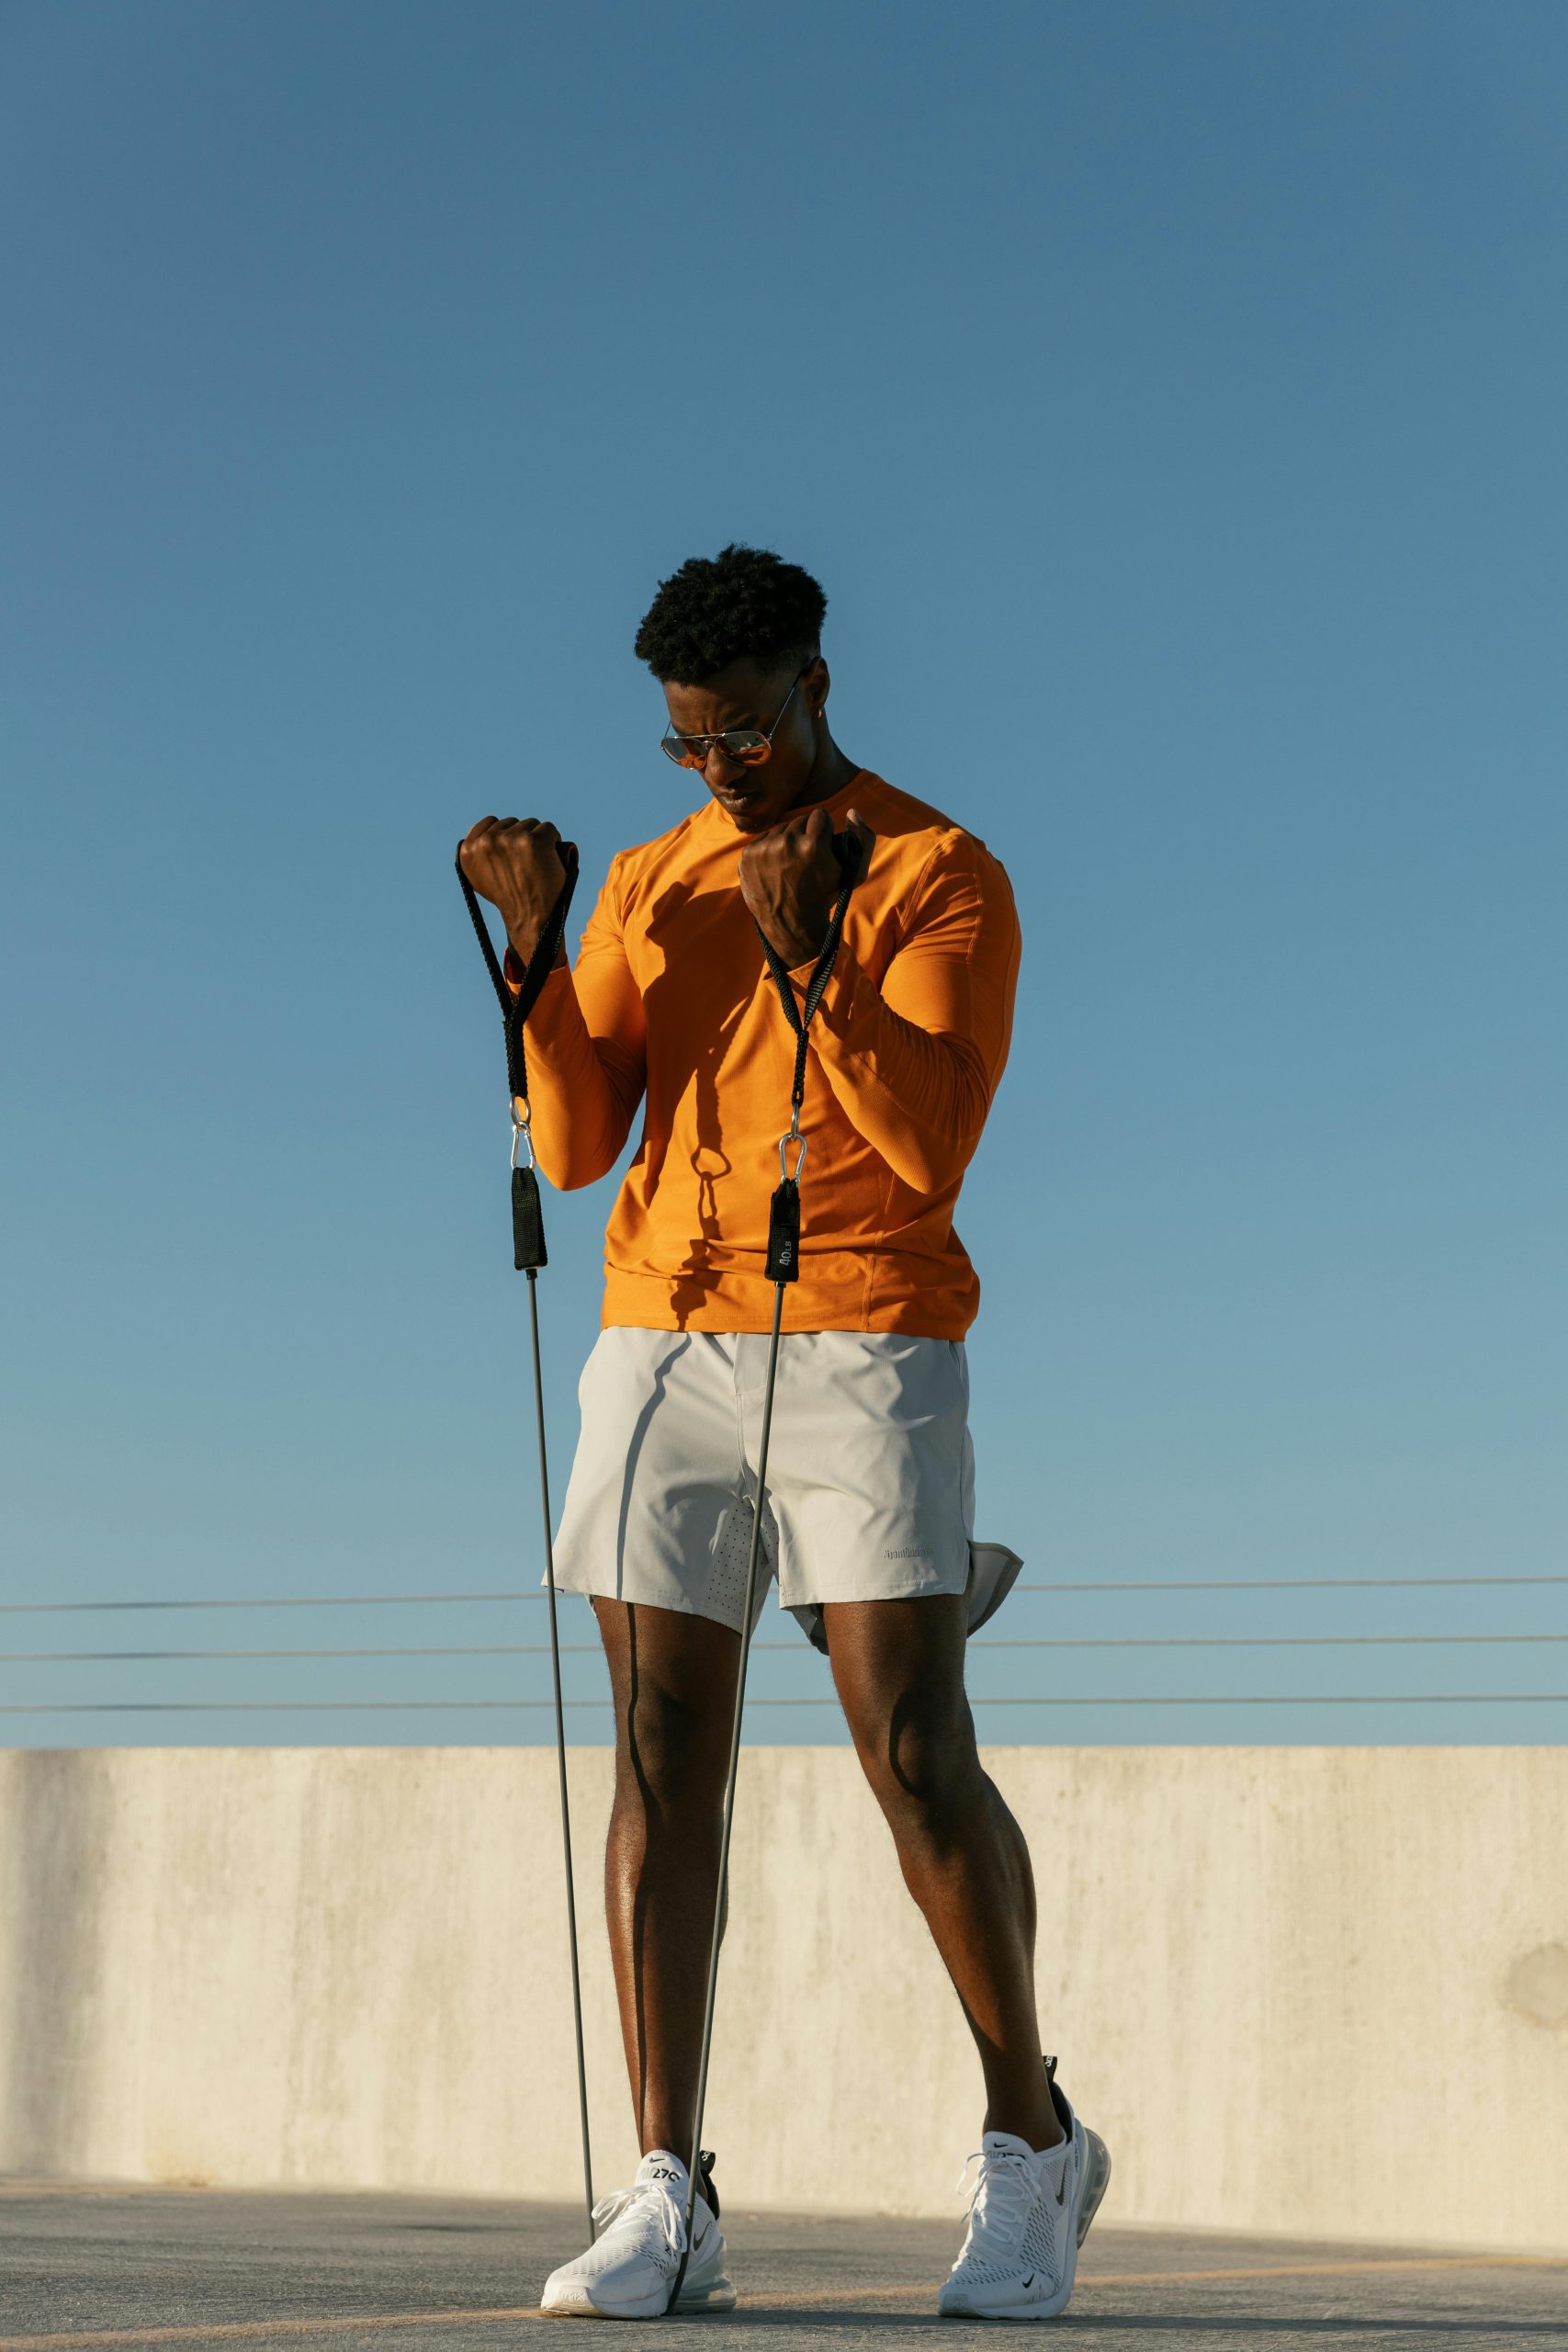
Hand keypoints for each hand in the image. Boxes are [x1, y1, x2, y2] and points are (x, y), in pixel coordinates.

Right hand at [459, 815, 570, 968]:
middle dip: (522, 838)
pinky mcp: (533, 841)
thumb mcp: (480, 877)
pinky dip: (554, 841)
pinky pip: (548, 829)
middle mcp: (486, 841)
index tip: (513, 852)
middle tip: (527, 863)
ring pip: (531, 824)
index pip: (490, 822)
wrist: (529, 917)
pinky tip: (551, 859)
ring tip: (538, 864)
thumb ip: (477, 855)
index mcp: (469, 849)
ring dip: (538, 839)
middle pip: (512, 822)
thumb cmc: (509, 899)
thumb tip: (480, 837)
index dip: (506, 835)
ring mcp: (510, 839)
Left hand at [737, 805, 873, 968]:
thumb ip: (863, 837)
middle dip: (806, 834)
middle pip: (800, 820)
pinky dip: (770, 848)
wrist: (792, 923)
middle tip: (806, 855)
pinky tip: (776, 865)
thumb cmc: (825, 897)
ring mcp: (764, 849)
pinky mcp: (748, 855)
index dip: (824, 830)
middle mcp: (786, 843)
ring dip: (788, 839)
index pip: (820, 816)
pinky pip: (764, 838)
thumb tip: (851, 811)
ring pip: (781, 828)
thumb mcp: (855, 873)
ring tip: (792, 861)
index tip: (822, 845)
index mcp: (813, 845)